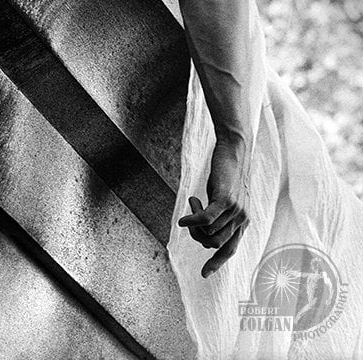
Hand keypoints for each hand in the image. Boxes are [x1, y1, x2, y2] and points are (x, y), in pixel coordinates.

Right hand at [177, 139, 250, 277]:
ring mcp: (236, 211)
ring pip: (209, 232)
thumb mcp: (224, 197)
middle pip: (214, 243)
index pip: (230, 250)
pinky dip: (192, 221)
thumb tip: (204, 229)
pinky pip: (206, 220)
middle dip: (197, 236)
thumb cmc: (227, 172)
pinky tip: (182, 219)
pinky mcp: (226, 200)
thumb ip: (219, 214)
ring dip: (194, 223)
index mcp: (243, 222)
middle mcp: (242, 219)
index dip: (216, 263)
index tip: (204, 274)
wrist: (235, 149)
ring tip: (192, 202)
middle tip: (189, 219)